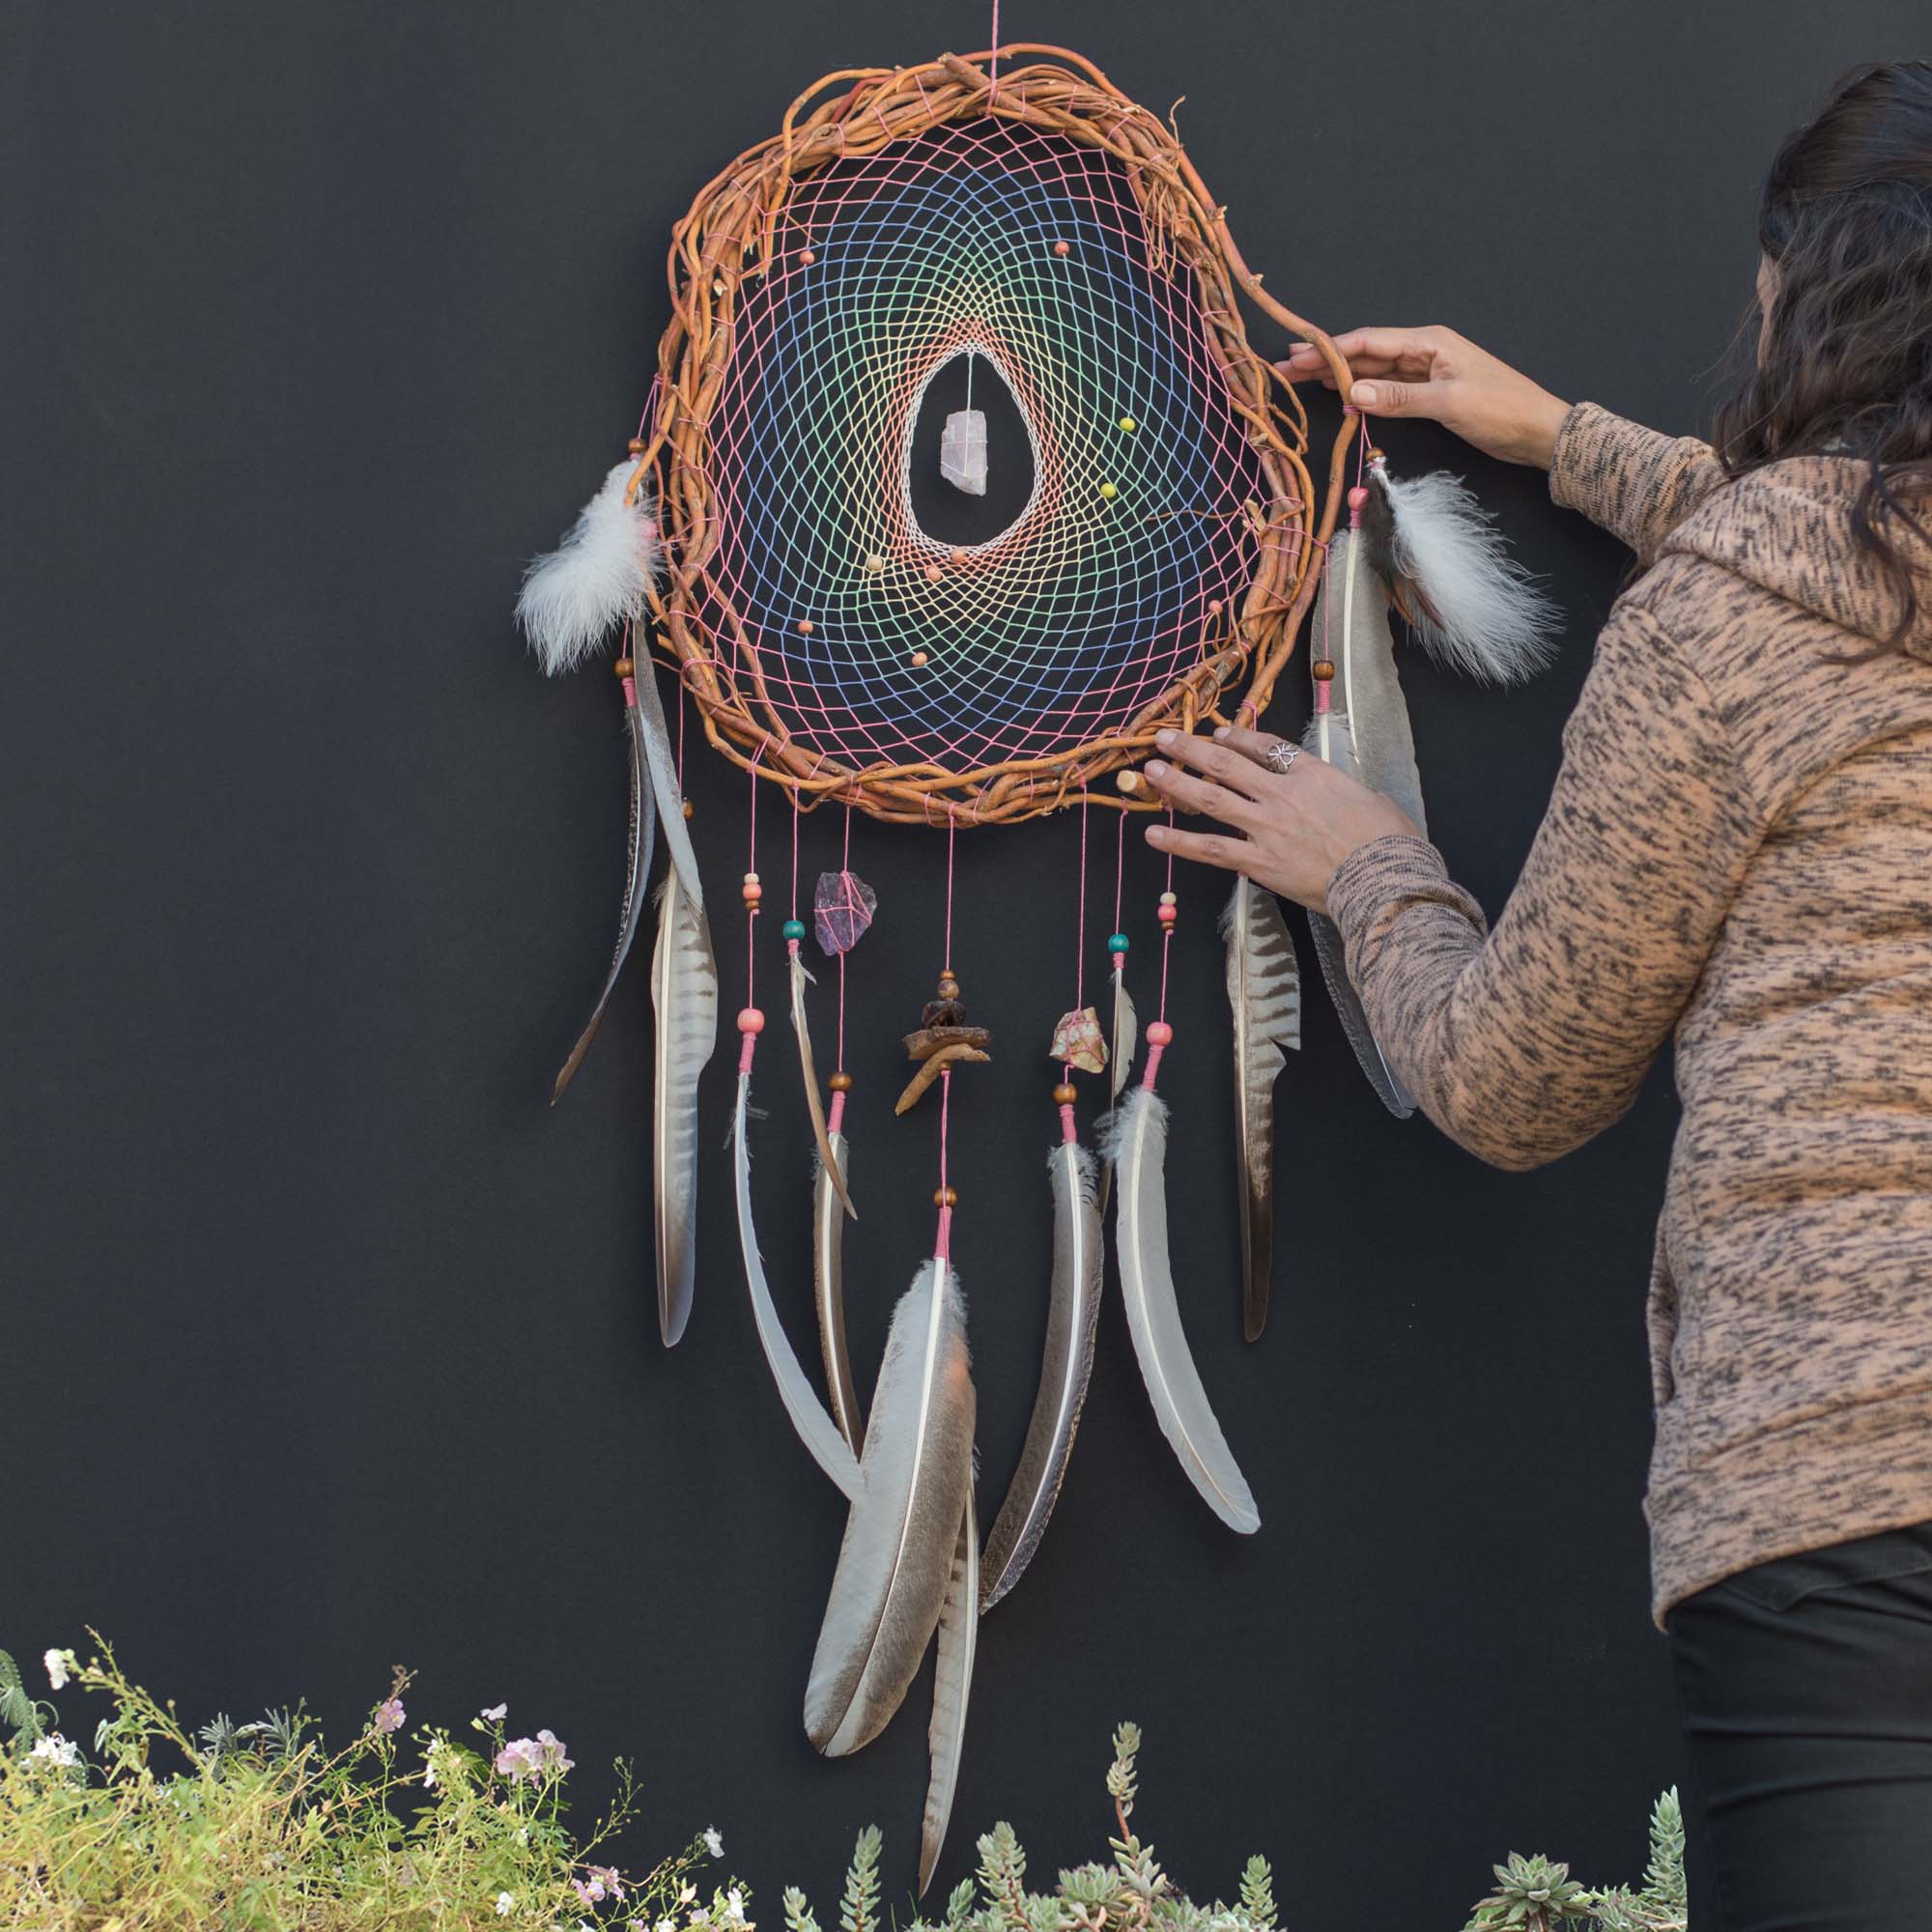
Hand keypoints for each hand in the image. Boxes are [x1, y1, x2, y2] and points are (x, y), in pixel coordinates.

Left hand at [1138, 726, 1420, 914]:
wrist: (1383, 878)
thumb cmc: (1391, 844)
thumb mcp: (1379, 803)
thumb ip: (1357, 797)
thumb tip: (1360, 802)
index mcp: (1315, 775)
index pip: (1268, 747)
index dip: (1239, 737)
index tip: (1219, 733)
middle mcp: (1283, 794)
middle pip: (1227, 764)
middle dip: (1193, 748)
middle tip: (1164, 737)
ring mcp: (1266, 826)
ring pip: (1211, 798)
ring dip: (1176, 782)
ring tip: (1150, 770)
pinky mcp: (1258, 861)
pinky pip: (1210, 849)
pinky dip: (1179, 841)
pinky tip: (1153, 834)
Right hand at [1275, 326, 1569, 469]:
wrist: (1537, 431)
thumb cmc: (1501, 409)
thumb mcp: (1448, 402)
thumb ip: (1399, 397)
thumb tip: (1354, 392)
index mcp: (1429, 342)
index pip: (1370, 341)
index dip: (1330, 349)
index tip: (1297, 355)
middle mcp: (1425, 351)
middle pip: (1366, 352)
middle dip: (1326, 360)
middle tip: (1286, 367)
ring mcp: (1427, 372)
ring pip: (1373, 370)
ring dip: (1339, 375)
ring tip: (1302, 379)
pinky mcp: (1430, 393)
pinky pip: (1387, 387)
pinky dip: (1362, 390)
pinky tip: (1341, 393)